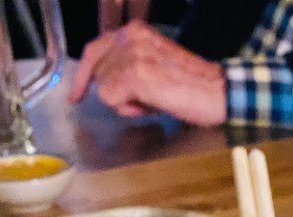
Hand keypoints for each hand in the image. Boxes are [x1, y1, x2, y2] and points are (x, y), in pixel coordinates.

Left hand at [69, 21, 226, 126]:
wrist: (216, 93)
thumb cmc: (190, 86)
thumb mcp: (154, 63)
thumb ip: (127, 65)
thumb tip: (104, 83)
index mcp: (135, 30)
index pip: (94, 49)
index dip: (83, 76)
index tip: (76, 96)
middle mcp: (130, 36)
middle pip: (97, 73)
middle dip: (115, 92)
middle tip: (145, 99)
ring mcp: (131, 55)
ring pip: (103, 89)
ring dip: (124, 103)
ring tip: (152, 100)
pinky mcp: (134, 75)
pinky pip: (111, 100)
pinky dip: (128, 109)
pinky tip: (151, 105)